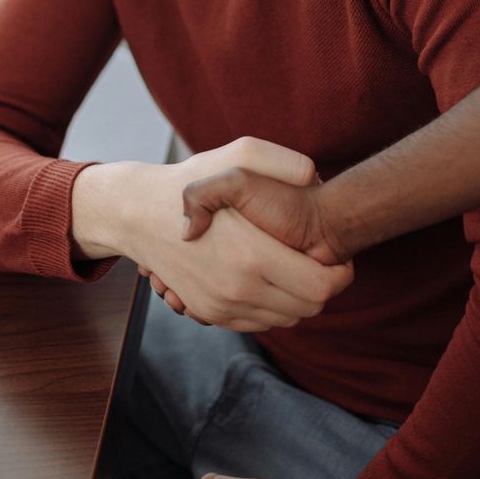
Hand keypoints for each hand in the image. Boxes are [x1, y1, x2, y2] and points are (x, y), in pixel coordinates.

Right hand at [72, 137, 351, 330]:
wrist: (139, 214)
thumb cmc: (190, 179)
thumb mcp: (237, 155)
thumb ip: (281, 162)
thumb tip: (313, 176)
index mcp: (253, 255)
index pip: (323, 287)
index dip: (340, 273)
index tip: (336, 254)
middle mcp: (240, 290)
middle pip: (309, 308)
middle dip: (323, 286)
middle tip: (318, 259)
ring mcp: (223, 307)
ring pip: (286, 319)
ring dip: (298, 297)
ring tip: (294, 265)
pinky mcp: (211, 314)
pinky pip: (259, 323)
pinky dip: (272, 306)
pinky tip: (270, 276)